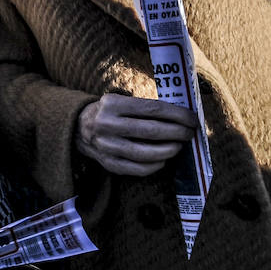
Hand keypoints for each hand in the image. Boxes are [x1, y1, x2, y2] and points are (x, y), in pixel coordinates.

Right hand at [75, 94, 196, 175]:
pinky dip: (155, 165)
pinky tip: (163, 159)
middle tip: (190, 133)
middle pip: (152, 131)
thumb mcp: (121, 101)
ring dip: (169, 150)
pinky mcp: (108, 163)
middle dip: (177, 132)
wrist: (78, 127)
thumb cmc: (110, 112)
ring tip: (179, 146)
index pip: (153, 109)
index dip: (177, 114)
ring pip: (146, 153)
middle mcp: (107, 124)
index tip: (192, 118)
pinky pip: (137, 168)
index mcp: (113, 104)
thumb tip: (180, 116)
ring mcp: (106, 146)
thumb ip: (145, 107)